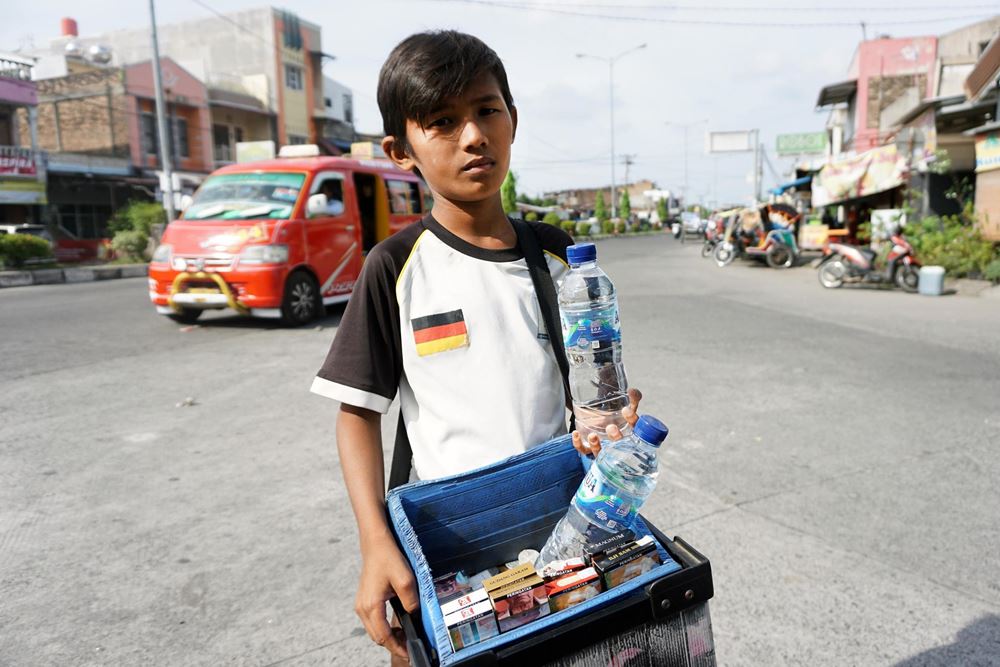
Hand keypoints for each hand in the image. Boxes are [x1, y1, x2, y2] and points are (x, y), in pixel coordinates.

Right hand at [355, 534, 418, 660]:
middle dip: (393, 644)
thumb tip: (414, 615)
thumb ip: (411, 601)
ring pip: (374, 631)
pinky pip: (372, 622)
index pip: (383, 637)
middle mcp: (362, 608)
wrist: (376, 544)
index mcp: (371, 606)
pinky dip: (383, 628)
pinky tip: (396, 625)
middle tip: (410, 646)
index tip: (409, 654)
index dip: (397, 647)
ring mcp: (360, 605)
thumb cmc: (389, 558)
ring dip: (388, 637)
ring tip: (405, 636)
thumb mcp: (406, 580)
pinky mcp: (363, 600)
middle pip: (377, 637)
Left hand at [571, 388, 641, 456]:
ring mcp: (604, 447)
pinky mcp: (590, 448)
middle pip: (619, 444)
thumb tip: (633, 391)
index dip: (631, 419)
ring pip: (602, 452)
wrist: (602, 422)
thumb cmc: (617, 417)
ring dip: (596, 445)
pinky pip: (584, 450)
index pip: (634, 426)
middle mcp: (618, 442)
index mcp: (630, 431)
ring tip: (592, 436)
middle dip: (615, 437)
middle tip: (611, 427)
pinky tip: (576, 434)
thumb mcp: (625, 406)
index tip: (626, 410)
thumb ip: (632, 398)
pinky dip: (579, 444)